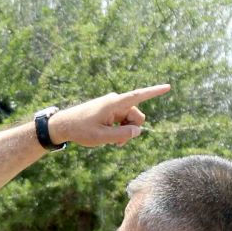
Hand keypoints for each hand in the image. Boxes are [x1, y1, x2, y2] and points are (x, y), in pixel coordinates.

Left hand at [50, 85, 171, 148]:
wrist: (64, 125)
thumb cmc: (81, 130)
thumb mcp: (102, 137)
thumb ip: (122, 134)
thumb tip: (138, 130)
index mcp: (114, 103)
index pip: (138, 96)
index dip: (154, 92)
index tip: (168, 87)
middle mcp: (115, 102)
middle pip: (137, 115)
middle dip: (133, 129)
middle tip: (119, 143)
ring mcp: (113, 106)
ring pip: (130, 120)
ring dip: (126, 132)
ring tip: (114, 143)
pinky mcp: (110, 111)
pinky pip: (123, 120)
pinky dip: (121, 130)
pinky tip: (111, 138)